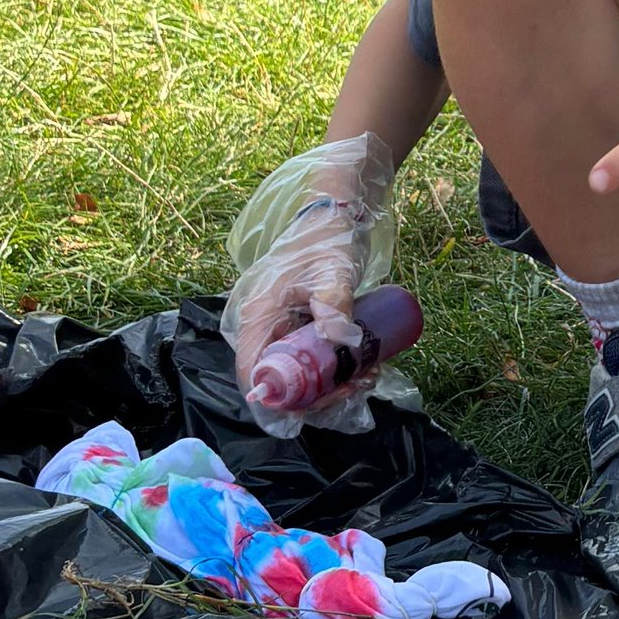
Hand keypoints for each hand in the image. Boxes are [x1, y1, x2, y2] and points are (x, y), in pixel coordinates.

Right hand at [226, 220, 364, 402]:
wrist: (334, 218)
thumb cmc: (326, 240)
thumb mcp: (332, 272)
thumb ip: (335, 304)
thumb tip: (344, 343)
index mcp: (259, 315)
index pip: (252, 371)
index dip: (278, 397)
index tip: (318, 400)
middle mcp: (264, 328)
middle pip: (278, 380)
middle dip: (316, 393)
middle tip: (355, 385)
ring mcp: (281, 330)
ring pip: (297, 374)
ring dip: (329, 384)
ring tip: (366, 375)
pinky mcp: (299, 329)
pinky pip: (310, 360)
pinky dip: (334, 370)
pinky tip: (362, 367)